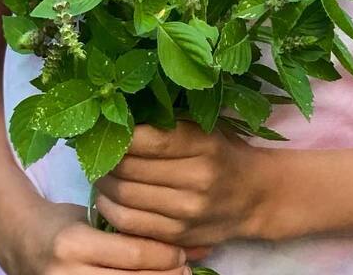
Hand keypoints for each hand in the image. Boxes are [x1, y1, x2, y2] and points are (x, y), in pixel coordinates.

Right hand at [4, 201, 189, 274]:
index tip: (182, 251)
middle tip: (186, 270)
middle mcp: (67, 273)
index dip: (162, 255)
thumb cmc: (60, 222)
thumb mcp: (89, 216)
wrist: (18, 242)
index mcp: (74, 243)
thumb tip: (171, 236)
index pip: (131, 254)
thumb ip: (123, 229)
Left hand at [95, 120, 263, 256]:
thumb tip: (119, 115)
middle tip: (96, 149)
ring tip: (100, 172)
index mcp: (202, 144)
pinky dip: (111, 209)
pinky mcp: (179, 236)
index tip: (105, 127)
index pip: (146, 140)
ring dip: (103, 184)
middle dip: (105, 159)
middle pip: (129, 169)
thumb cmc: (222, 152)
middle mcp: (196, 179)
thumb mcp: (203, 127)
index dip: (118, 134)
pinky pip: (130, 225)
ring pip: (125, 198)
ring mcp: (187, 212)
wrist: (255, 196)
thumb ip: (166, 123)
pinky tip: (109, 197)